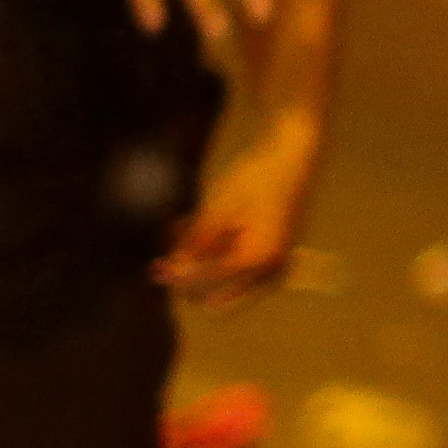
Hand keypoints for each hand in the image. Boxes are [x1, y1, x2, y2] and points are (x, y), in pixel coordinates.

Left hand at [161, 126, 318, 306]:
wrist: (293, 156)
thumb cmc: (256, 180)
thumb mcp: (218, 211)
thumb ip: (194, 245)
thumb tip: (170, 273)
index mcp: (258, 262)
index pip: (208, 282)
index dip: (178, 276)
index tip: (154, 266)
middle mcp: (270, 272)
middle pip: (217, 291)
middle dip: (190, 275)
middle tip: (166, 256)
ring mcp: (272, 264)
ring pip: (223, 278)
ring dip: (199, 260)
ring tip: (180, 228)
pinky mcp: (269, 253)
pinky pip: (235, 264)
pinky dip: (214, 251)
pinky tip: (195, 227)